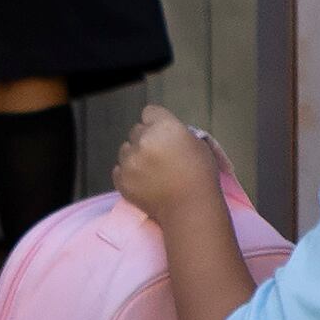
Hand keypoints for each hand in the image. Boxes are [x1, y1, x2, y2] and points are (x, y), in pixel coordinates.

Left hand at [114, 105, 222, 222]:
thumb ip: (178, 134)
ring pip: (125, 149)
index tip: (162, 133)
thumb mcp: (198, 145)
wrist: (189, 208)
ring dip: (135, 156)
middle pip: (136, 130)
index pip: (149, 112)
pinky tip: (144, 182)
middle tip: (159, 155)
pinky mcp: (121, 179)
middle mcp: (143, 140)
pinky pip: (119, 169)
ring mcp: (129, 161)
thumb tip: (166, 135)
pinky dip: (128, 174)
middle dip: (145, 139)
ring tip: (151, 171)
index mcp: (164, 127)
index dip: (156, 122)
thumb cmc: (200, 176)